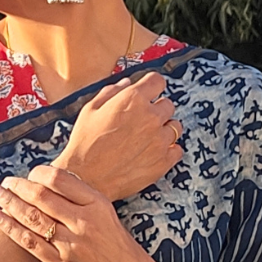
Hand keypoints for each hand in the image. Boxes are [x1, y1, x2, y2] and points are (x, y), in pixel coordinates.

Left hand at [0, 165, 183, 261]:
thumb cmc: (118, 247)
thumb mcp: (108, 214)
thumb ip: (82, 198)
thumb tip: (51, 181)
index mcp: (97, 205)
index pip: (60, 179)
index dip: (38, 173)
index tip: (29, 174)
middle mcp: (84, 223)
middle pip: (41, 196)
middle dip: (17, 186)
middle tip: (4, 182)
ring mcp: (71, 245)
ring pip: (32, 218)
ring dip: (9, 203)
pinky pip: (29, 243)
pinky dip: (10, 228)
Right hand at [56, 73, 182, 201]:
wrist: (85, 180)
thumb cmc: (85, 145)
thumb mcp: (91, 110)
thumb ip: (111, 92)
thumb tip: (126, 83)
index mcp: (133, 99)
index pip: (157, 81)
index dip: (152, 86)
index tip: (149, 93)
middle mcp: (150, 117)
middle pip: (168, 105)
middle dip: (156, 110)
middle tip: (142, 121)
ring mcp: (159, 141)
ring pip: (175, 127)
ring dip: (164, 130)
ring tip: (148, 139)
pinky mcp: (163, 162)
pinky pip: (177, 150)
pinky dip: (168, 150)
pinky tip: (154, 153)